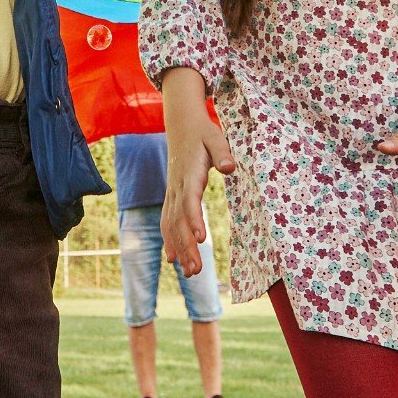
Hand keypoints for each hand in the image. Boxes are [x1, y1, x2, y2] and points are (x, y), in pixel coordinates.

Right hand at [160, 112, 234, 276]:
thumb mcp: (215, 137)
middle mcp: (177, 187)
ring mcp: (172, 193)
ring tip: (191, 272)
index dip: (194, 220)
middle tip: (197, 271)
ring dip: (180, 249)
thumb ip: (222, 152)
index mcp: (189, 174)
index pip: (190, 201)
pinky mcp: (172, 196)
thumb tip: (230, 167)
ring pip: (172, 225)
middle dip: (187, 246)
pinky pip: (168, 221)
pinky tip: (173, 260)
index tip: (200, 238)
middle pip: (179, 220)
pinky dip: (170, 241)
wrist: (182, 125)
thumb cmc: (202, 132)